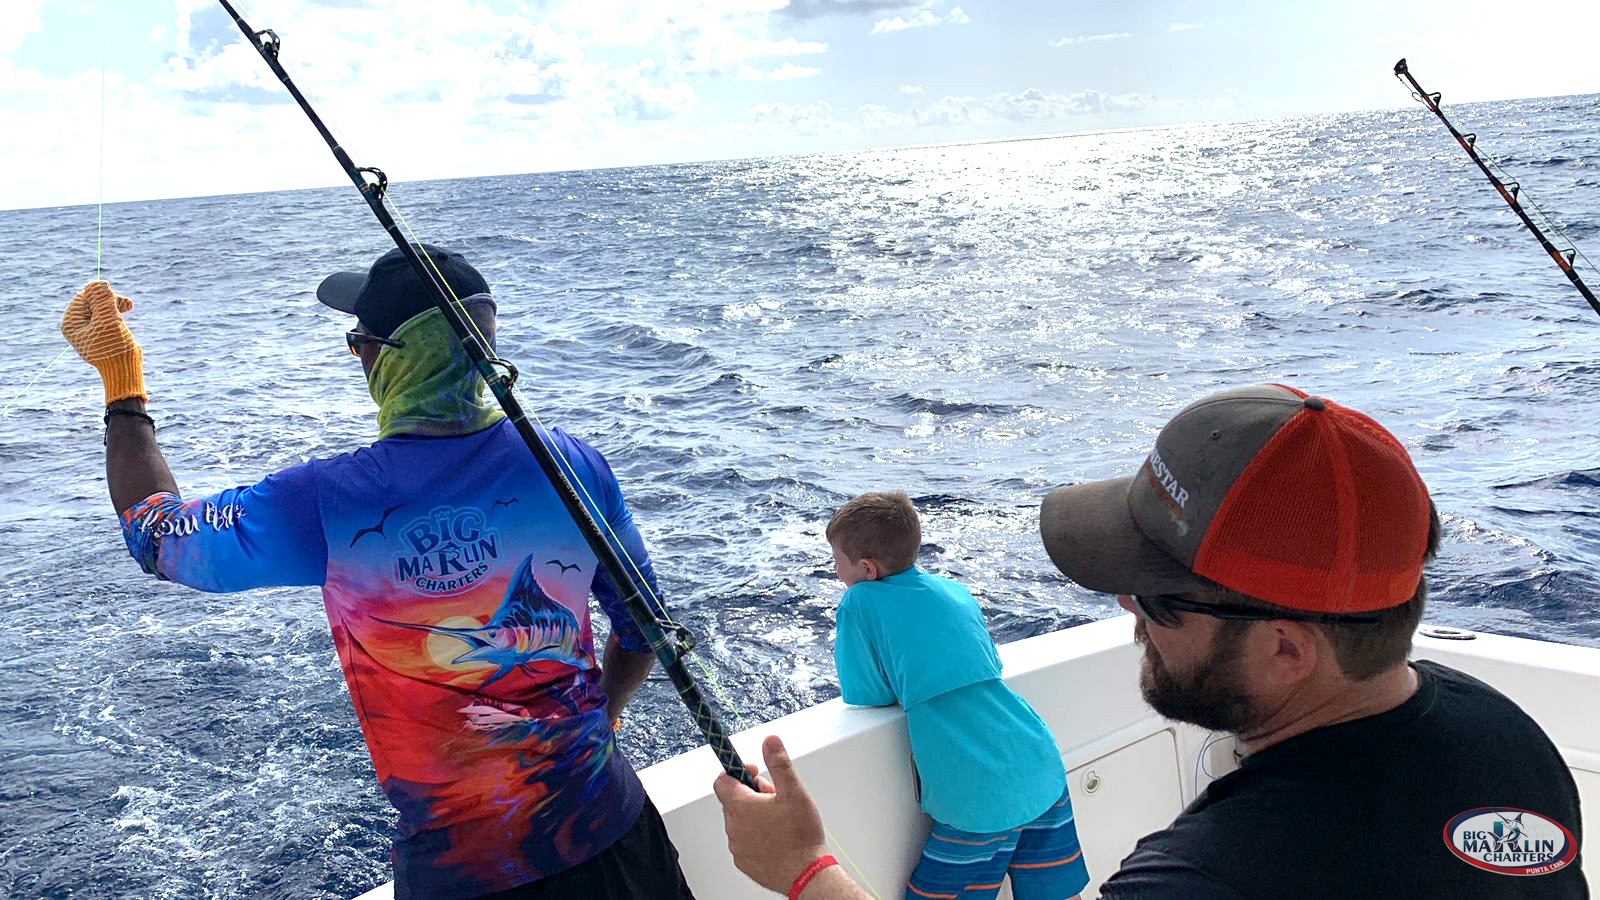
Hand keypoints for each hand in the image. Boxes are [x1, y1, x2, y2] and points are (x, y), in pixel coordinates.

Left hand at [60, 280, 146, 403]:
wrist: (124, 370)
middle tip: (129, 305)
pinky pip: (105, 314)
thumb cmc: (114, 348)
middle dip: (110, 300)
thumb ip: (102, 300)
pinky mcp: (100, 332)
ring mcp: (88, 329)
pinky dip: (116, 312)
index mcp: (71, 323)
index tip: (120, 305)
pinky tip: (127, 311)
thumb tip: (99, 282)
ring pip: (100, 306)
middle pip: (91, 301)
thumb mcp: (108, 321)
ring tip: (129, 308)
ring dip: (115, 305)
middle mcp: (76, 325)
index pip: (83, 297)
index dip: (102, 297)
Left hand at [712, 735, 829, 892]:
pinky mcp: (743, 862)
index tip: (754, 770)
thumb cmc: (800, 836)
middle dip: (752, 793)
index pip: (722, 780)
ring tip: (779, 819)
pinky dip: (756, 835)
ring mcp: (737, 846)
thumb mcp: (794, 792)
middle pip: (734, 799)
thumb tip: (770, 741)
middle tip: (776, 798)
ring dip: (754, 815)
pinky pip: (744, 841)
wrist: (805, 875)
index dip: (738, 771)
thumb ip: (779, 764)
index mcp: (741, 806)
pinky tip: (776, 837)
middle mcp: (733, 827)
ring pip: (739, 820)